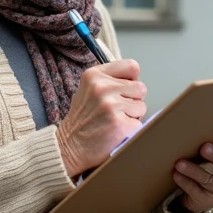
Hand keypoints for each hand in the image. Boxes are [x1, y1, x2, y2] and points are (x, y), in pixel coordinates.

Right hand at [57, 60, 146, 176]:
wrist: (70, 147)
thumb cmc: (82, 119)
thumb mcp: (88, 89)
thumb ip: (109, 79)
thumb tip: (135, 78)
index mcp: (94, 75)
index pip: (132, 66)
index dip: (132, 80)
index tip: (123, 90)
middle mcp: (102, 87)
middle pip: (140, 87)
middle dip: (132, 100)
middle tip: (115, 110)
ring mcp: (111, 105)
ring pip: (142, 106)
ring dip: (132, 115)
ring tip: (114, 120)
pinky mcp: (119, 124)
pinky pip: (139, 123)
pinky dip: (131, 130)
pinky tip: (115, 131)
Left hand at [172, 132, 212, 212]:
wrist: (200, 195)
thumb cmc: (206, 165)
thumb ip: (212, 144)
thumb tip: (193, 128)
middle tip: (204, 147)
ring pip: (207, 178)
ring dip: (193, 170)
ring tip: (179, 163)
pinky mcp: (207, 200)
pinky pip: (194, 189)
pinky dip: (184, 181)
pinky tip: (176, 174)